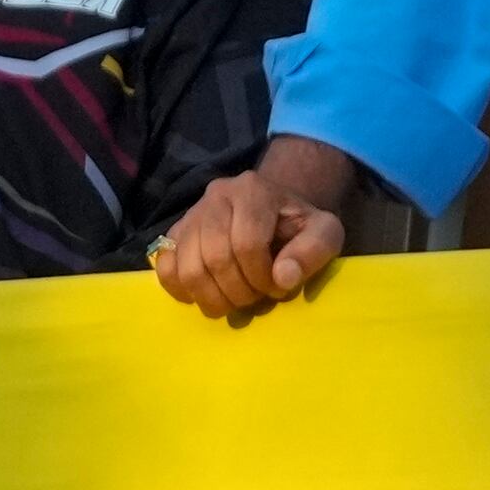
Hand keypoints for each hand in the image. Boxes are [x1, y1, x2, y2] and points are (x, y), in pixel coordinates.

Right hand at [151, 136, 358, 321]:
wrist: (273, 211)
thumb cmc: (297, 226)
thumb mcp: (324, 233)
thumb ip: (313, 251)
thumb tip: (283, 277)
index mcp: (253, 190)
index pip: (248, 243)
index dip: (262, 276)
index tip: (277, 286)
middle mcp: (216, 195)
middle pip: (215, 257)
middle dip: (239, 290)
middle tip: (256, 296)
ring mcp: (190, 214)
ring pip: (188, 268)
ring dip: (213, 297)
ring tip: (234, 298)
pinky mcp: (174, 235)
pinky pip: (165, 269)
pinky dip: (184, 291)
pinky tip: (207, 294)